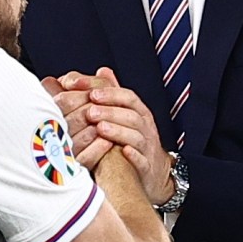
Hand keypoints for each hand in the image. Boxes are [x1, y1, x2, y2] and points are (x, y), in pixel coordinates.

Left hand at [54, 66, 174, 204]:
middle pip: (131, 115)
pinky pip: (142, 160)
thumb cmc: (131, 138)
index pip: (127, 97)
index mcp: (138, 112)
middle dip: (110, 111)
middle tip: (90, 111)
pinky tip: (123, 151)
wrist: (152, 171)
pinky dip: (133, 155)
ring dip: (118, 131)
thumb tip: (101, 71)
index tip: (90, 91)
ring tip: (99, 128)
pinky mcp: (146, 167)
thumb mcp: (124, 114)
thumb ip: (112, 94)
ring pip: (136, 136)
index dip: (110, 93)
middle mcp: (145, 127)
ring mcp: (146, 147)